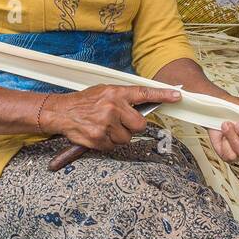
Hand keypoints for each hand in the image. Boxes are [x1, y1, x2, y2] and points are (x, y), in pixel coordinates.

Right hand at [40, 85, 180, 152]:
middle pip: (140, 124)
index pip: (144, 93)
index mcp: (116, 93)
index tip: (177, 96)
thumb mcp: (105, 92)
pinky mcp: (99, 138)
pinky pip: (114, 146)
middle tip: (121, 122)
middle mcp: (113, 107)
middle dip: (133, 126)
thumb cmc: (85, 102)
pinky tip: (99, 134)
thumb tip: (145, 102)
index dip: (162, 95)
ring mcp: (106, 124)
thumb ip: (124, 98)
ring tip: (105, 126)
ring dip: (119, 136)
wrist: (61, 112)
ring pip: (127, 138)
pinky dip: (108, 143)